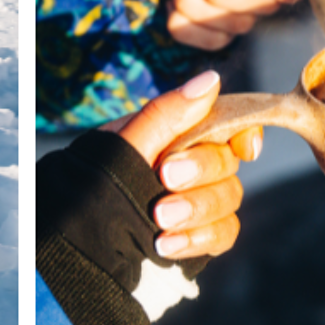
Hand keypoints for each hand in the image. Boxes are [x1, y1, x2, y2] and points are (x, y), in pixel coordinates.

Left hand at [111, 70, 260, 259]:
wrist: (79, 234)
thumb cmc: (97, 180)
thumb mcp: (125, 143)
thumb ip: (167, 114)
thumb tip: (211, 79)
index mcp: (180, 133)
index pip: (231, 124)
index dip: (246, 132)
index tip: (244, 147)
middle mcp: (195, 164)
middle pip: (228, 162)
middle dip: (200, 171)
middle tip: (165, 178)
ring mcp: (200, 200)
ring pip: (229, 199)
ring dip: (196, 209)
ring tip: (159, 219)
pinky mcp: (201, 235)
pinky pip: (223, 234)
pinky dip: (197, 239)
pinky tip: (167, 245)